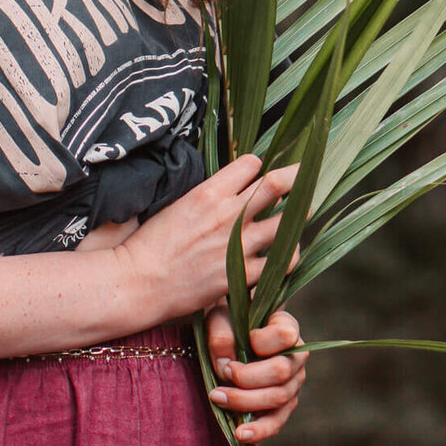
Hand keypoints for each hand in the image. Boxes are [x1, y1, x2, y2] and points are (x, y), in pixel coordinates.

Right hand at [113, 155, 299, 322]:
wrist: (139, 282)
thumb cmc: (151, 244)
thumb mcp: (177, 205)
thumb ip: (207, 196)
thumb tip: (227, 190)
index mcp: (209, 192)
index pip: (250, 164)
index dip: (257, 166)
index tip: (260, 173)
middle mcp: (228, 214)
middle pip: (277, 184)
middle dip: (297, 176)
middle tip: (306, 176)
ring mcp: (237, 246)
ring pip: (286, 225)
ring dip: (295, 222)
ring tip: (296, 223)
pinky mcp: (241, 276)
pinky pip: (280, 265)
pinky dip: (286, 259)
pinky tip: (283, 258)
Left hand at [205, 305, 307, 444]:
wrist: (229, 336)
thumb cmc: (228, 321)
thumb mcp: (220, 317)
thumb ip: (222, 335)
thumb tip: (225, 367)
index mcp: (286, 326)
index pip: (285, 336)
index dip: (263, 342)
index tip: (243, 341)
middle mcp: (296, 356)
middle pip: (281, 373)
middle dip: (248, 378)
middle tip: (223, 373)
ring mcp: (292, 383)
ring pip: (278, 399)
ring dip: (246, 402)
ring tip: (218, 398)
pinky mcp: (283, 405)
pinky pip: (276, 422)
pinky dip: (258, 430)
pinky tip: (239, 434)